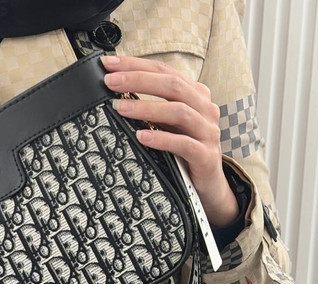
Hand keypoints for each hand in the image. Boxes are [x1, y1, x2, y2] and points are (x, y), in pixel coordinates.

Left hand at [101, 55, 238, 227]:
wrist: (208, 185)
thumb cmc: (184, 152)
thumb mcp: (169, 125)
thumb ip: (152, 108)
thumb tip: (117, 94)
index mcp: (195, 95)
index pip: (164, 72)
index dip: (137, 65)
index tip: (109, 63)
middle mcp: (205, 108)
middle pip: (171, 85)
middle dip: (138, 80)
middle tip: (110, 81)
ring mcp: (208, 132)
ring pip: (178, 111)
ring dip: (146, 108)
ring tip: (120, 108)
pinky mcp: (206, 156)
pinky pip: (183, 144)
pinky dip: (161, 139)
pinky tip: (141, 136)